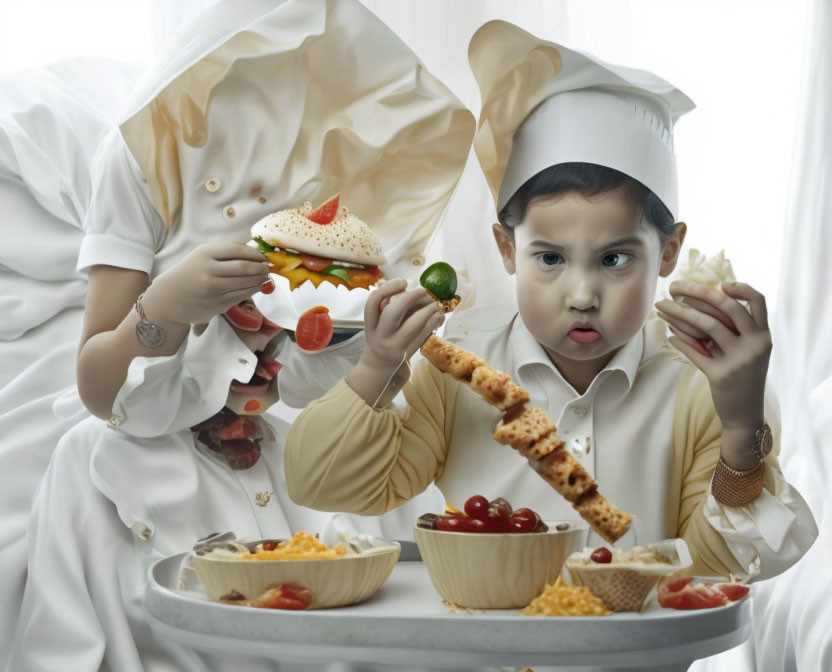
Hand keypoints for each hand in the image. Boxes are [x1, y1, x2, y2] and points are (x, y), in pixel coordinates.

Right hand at [142, 243, 268, 325]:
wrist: (169, 299)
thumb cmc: (189, 274)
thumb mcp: (201, 257)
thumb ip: (224, 254)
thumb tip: (254, 252)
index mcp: (205, 254)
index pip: (238, 250)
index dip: (255, 253)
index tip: (263, 256)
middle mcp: (209, 270)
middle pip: (245, 267)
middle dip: (261, 267)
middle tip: (268, 268)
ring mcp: (214, 289)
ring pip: (246, 283)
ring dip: (260, 280)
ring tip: (266, 277)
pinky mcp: (218, 304)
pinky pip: (242, 295)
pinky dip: (253, 290)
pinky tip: (257, 286)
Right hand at [346, 279, 443, 406]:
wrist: (378, 365)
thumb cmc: (382, 336)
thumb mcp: (379, 322)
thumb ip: (390, 306)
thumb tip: (414, 289)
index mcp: (370, 322)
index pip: (373, 301)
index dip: (388, 288)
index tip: (403, 282)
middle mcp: (379, 334)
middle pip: (393, 312)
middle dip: (411, 298)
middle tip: (424, 290)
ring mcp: (392, 345)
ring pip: (412, 325)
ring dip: (428, 311)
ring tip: (437, 303)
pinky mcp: (405, 353)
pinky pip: (422, 335)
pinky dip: (432, 323)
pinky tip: (438, 316)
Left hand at [655, 281, 770, 429]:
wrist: (745, 413)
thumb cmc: (742, 377)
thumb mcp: (747, 352)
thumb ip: (733, 330)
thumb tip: (698, 303)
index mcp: (763, 335)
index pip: (758, 301)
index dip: (741, 288)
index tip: (720, 283)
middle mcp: (755, 344)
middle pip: (726, 307)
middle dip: (697, 292)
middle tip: (674, 286)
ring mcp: (739, 360)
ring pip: (707, 326)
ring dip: (679, 313)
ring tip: (660, 307)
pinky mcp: (721, 375)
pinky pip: (695, 351)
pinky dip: (679, 341)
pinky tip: (669, 335)